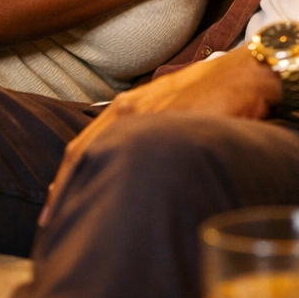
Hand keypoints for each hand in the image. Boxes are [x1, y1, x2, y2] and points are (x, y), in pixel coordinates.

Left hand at [38, 47, 280, 225]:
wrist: (247, 74)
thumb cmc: (216, 89)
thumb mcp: (174, 103)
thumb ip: (152, 123)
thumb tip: (141, 154)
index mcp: (130, 104)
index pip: (83, 143)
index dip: (65, 174)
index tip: (54, 203)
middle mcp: (131, 109)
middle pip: (82, 153)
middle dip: (64, 188)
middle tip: (51, 223)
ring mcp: (148, 119)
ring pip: (102, 156)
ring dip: (85, 189)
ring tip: (74, 222)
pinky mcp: (169, 128)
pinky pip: (135, 163)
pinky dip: (120, 186)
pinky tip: (117, 208)